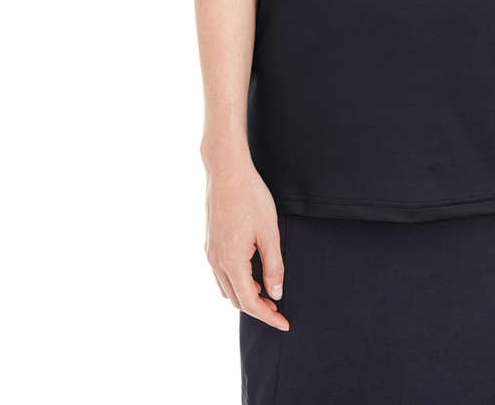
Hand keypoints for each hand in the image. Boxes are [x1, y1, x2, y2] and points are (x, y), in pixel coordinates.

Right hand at [203, 158, 289, 331]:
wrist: (227, 171)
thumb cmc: (251, 197)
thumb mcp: (269, 233)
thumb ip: (274, 266)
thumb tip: (276, 293)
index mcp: (232, 261)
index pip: (250, 302)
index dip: (268, 316)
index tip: (284, 323)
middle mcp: (216, 261)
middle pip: (236, 299)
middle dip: (257, 308)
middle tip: (279, 309)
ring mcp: (210, 252)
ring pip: (226, 288)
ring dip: (246, 295)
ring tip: (267, 292)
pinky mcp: (210, 243)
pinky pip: (221, 273)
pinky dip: (236, 281)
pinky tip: (252, 273)